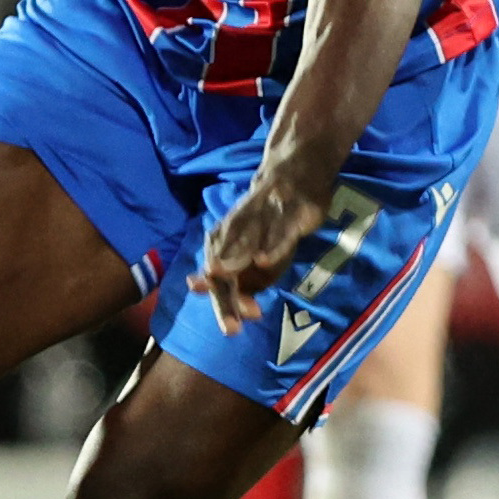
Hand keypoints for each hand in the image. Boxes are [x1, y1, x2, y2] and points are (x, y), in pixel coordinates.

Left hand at [192, 161, 335, 317]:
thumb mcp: (249, 245)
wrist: (292, 170)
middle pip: (229, 268)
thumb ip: (233, 272)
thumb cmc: (268, 218)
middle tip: (233, 327)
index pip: (219, 276)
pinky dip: (271, 245)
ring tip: (239, 298)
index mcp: (225, 239)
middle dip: (227, 297)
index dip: (223, 302)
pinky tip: (264, 260)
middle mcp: (239, 229)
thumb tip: (206, 292)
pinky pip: (280, 230)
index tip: (234, 327)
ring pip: (249, 247)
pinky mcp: (290, 209)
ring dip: (239, 269)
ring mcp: (264, 217)